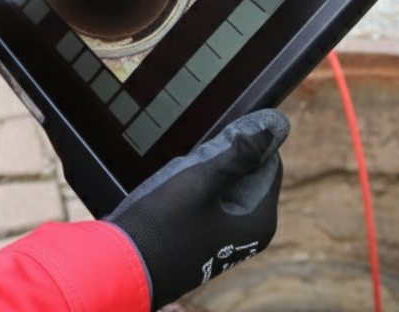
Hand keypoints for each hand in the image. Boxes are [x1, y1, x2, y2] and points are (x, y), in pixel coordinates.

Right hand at [106, 110, 288, 309]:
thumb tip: (269, 132)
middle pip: (249, 177)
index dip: (248, 144)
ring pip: (228, 188)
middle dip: (224, 163)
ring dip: (208, 177)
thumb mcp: (201, 180)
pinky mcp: (210, 241)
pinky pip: (213, 205)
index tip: (224, 135)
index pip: (270, 165)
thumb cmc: (165, 224)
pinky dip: (198, 193)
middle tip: (196, 163)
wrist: (129, 265)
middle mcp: (250, 234)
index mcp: (259, 222)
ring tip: (182, 183)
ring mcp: (230, 239)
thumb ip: (238, 155)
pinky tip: (177, 197)